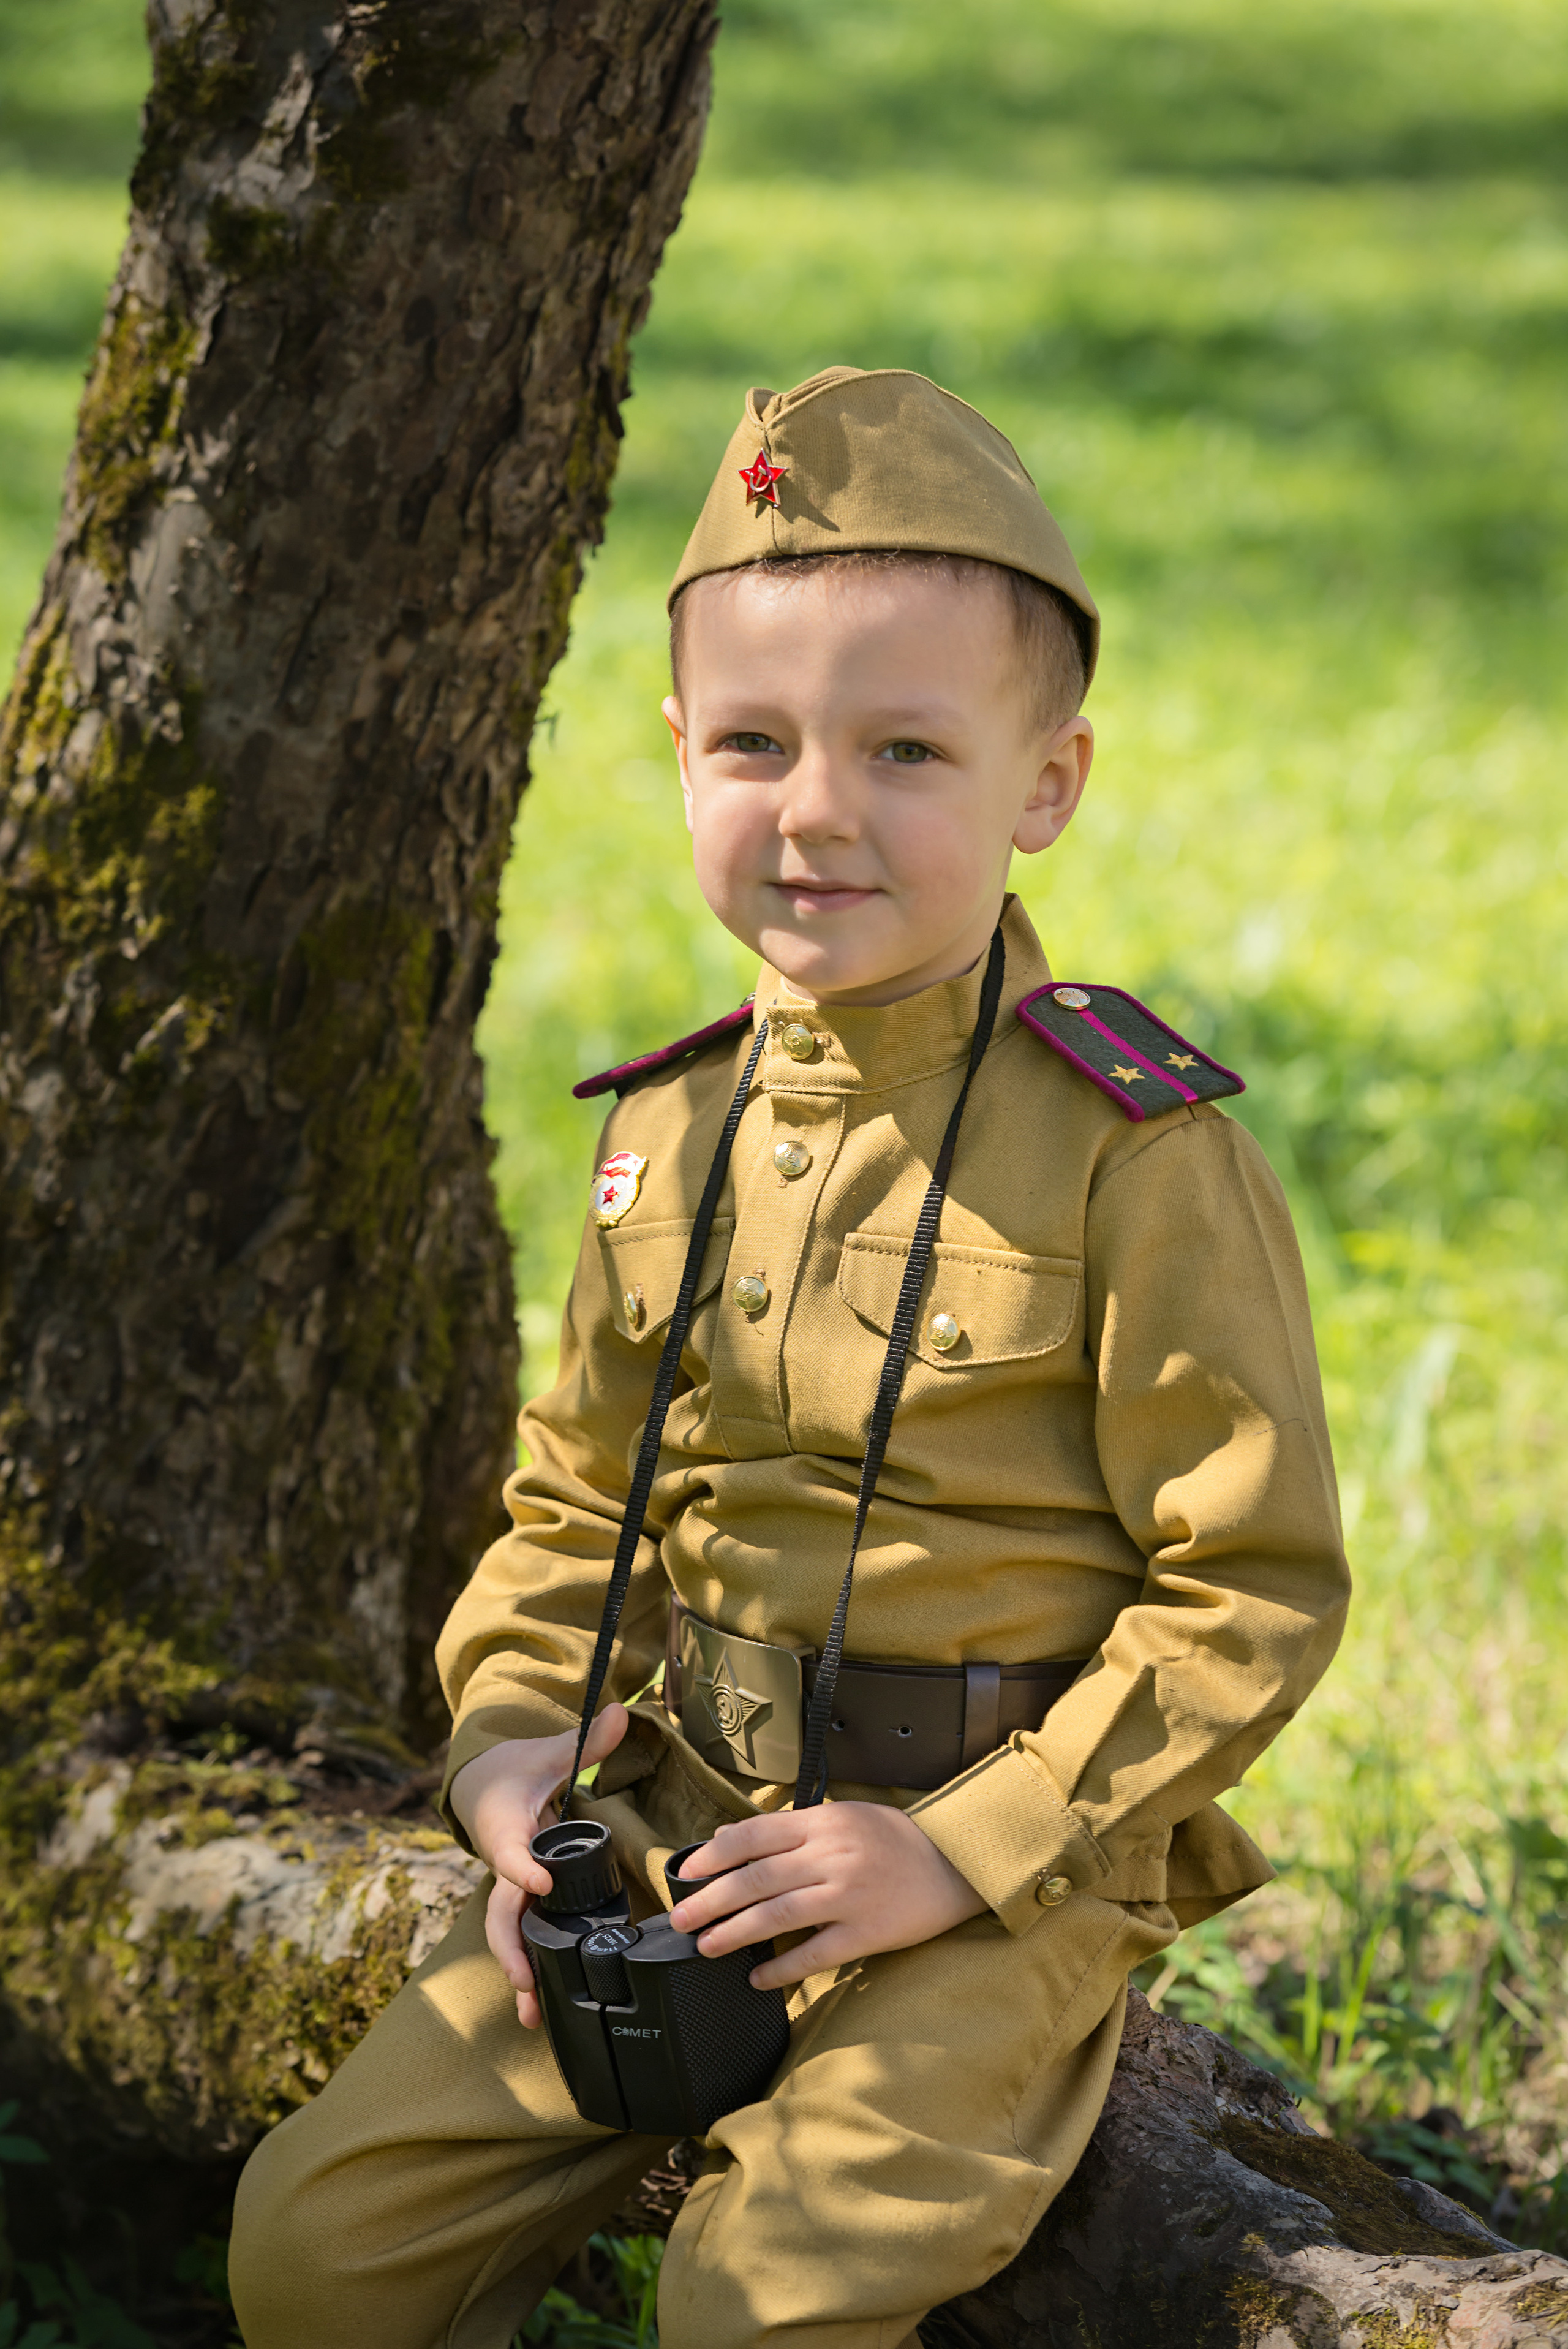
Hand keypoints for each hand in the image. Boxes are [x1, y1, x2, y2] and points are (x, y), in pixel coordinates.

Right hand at [448, 1705, 628, 2027]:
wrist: (478, 1786)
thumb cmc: (515, 1771)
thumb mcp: (548, 1752)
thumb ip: (587, 1740)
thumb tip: (622, 1710)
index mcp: (506, 1826)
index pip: (512, 1851)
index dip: (524, 1869)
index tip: (541, 1885)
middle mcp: (503, 1862)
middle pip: (501, 1910)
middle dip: (512, 1947)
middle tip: (525, 1982)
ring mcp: (509, 1886)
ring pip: (509, 1933)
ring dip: (519, 1971)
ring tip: (533, 2014)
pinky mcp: (518, 1900)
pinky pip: (521, 1935)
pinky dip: (529, 1967)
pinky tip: (539, 2005)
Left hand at [667, 1802, 986, 1988]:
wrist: (956, 1863)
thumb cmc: (896, 1840)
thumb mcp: (844, 1817)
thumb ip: (791, 1828)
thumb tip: (731, 1838)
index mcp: (824, 1822)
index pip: (754, 1835)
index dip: (714, 1855)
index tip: (686, 1873)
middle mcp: (832, 1855)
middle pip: (757, 1877)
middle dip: (711, 1899)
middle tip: (680, 1918)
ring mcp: (849, 1895)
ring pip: (777, 1915)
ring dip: (734, 1932)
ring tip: (706, 1945)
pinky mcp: (867, 1932)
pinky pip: (814, 1954)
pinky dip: (781, 1967)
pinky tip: (757, 1977)